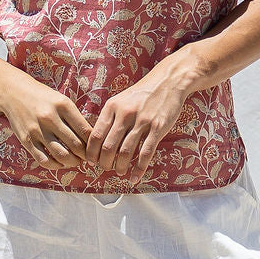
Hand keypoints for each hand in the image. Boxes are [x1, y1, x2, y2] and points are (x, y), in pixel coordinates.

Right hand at [0, 72, 92, 170]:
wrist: (13, 92)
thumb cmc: (43, 97)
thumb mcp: (61, 100)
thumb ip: (75, 117)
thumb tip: (91, 139)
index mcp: (63, 105)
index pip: (85, 130)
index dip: (93, 143)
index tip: (95, 147)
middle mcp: (50, 118)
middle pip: (75, 145)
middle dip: (85, 155)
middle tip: (87, 157)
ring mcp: (37, 130)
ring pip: (61, 155)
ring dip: (72, 162)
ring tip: (75, 161)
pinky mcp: (26, 140)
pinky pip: (44, 160)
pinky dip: (56, 165)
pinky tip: (60, 163)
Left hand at [86, 65, 191, 181]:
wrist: (168, 81)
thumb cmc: (142, 93)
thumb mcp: (121, 100)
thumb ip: (109, 118)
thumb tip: (97, 141)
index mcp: (112, 107)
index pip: (96, 135)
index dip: (91, 152)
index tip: (91, 161)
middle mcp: (125, 114)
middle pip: (108, 146)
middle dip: (104, 163)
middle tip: (105, 168)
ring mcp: (142, 121)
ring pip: (126, 152)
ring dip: (120, 167)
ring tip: (119, 172)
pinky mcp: (158, 127)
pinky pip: (146, 153)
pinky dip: (139, 169)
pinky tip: (135, 177)